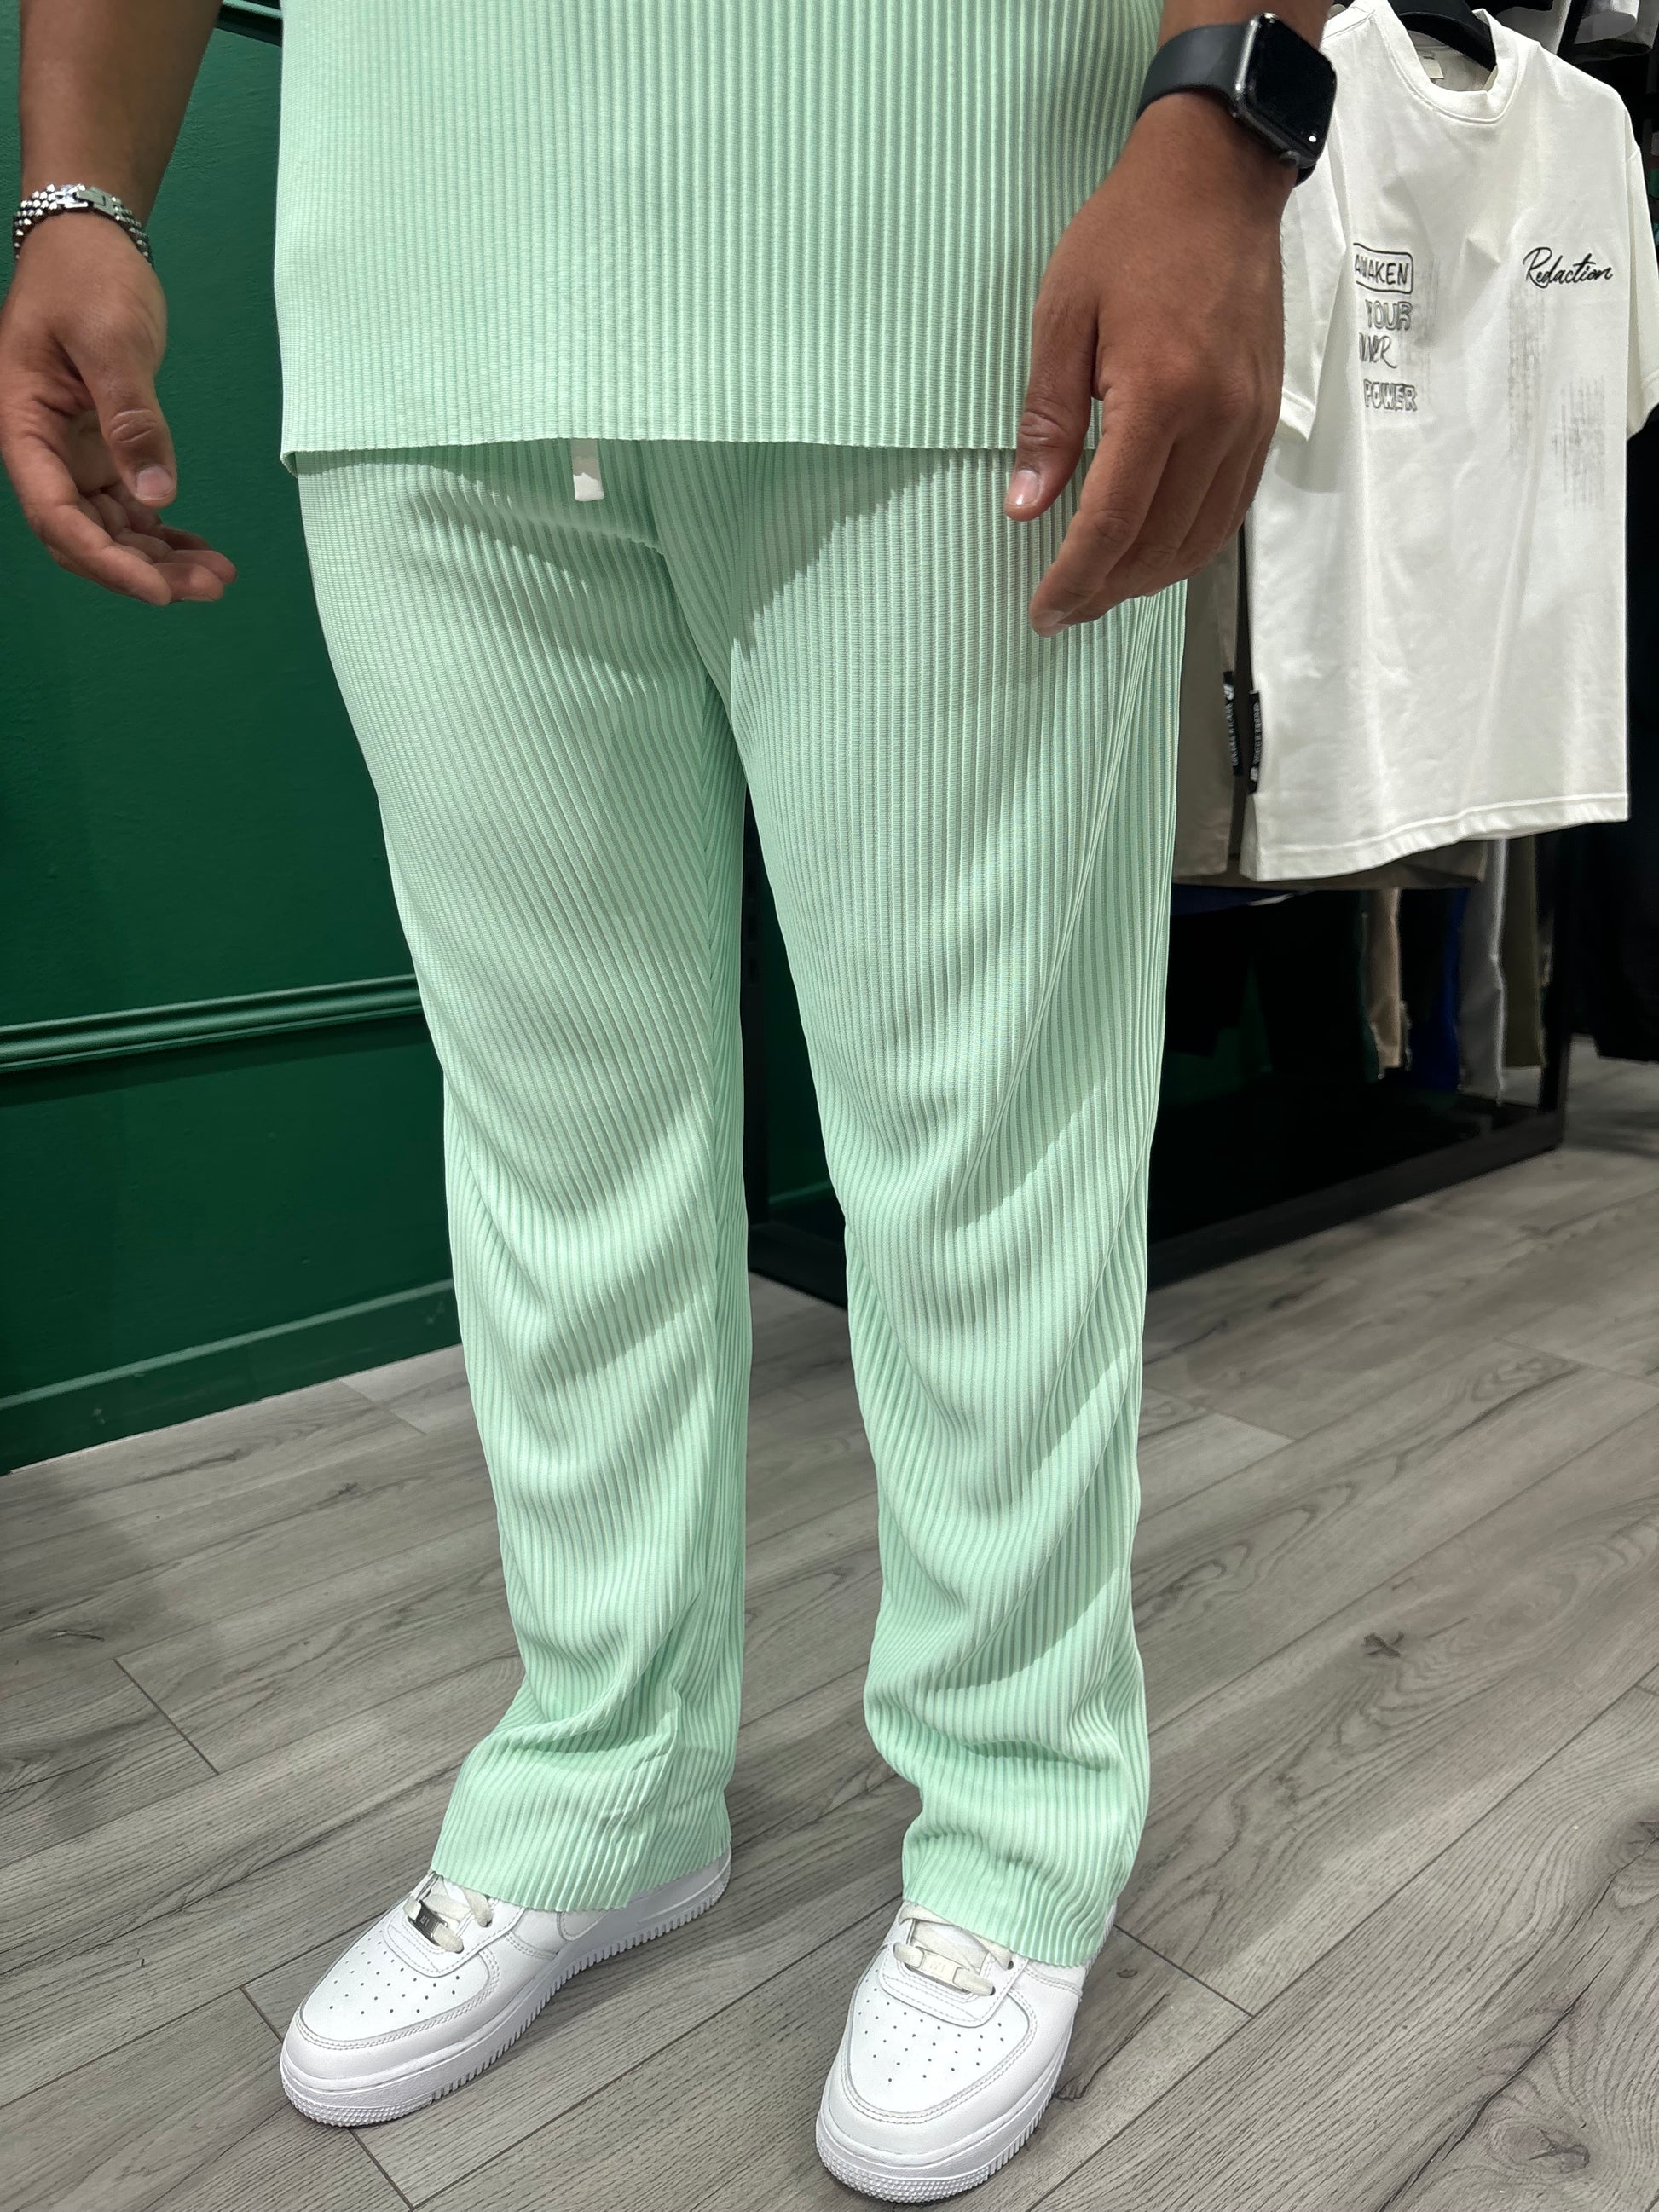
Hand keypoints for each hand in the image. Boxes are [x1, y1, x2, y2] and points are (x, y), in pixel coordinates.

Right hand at [0, 211, 234, 603]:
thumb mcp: (112, 343)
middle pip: (85, 535)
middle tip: (209, 587)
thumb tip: (156, 493)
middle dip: (143, 571)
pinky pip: (129, 508)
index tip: (157, 590)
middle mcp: (43, 452)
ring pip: (111, 529)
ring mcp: (73, 455)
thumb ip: (132, 419)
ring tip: (219, 577)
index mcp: (25, 426)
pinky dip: (163, 534)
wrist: (88, 242)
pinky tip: (201, 552)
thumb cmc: (87, 279)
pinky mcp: (102, 451)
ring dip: (161, 559)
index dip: (104, 561)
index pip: (56, 514)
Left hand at [1006, 93, 1290, 633]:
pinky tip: (1150, 550)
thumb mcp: (1061, 317)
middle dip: (1105, 590)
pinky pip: (1228, 509)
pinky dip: (1187, 545)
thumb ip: (1046, 421)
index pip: (1113, 523)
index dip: (1075, 579)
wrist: (1218, 180)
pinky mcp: (1265, 419)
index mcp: (1160, 394)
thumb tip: (1027, 506)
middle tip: (1062, 606)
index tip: (1043, 612)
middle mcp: (1216, 420)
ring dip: (1147, 578)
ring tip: (1100, 588)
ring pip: (1199, 539)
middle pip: (1159, 545)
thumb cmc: (1130, 235)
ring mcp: (1249, 423)